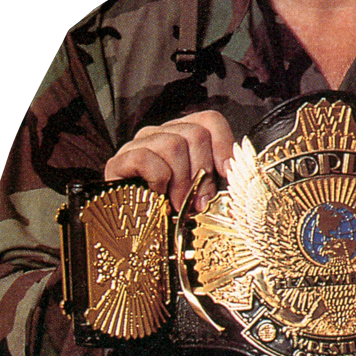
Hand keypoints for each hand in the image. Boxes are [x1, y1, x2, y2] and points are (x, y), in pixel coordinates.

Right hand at [104, 111, 236, 211]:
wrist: (130, 235)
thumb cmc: (171, 211)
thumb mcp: (201, 193)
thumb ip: (218, 181)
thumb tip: (238, 178)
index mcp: (183, 135)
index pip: (209, 120)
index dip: (223, 145)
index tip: (226, 174)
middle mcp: (161, 133)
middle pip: (195, 133)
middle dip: (202, 173)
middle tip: (199, 201)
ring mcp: (138, 144)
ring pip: (173, 145)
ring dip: (181, 182)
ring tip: (178, 204)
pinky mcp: (118, 162)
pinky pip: (146, 158)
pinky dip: (157, 180)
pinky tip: (156, 196)